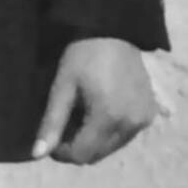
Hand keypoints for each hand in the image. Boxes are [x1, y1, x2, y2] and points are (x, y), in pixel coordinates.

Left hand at [30, 36, 156, 165]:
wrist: (115, 32)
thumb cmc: (84, 55)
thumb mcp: (63, 87)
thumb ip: (52, 123)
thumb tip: (37, 155)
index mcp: (109, 117)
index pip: (81, 155)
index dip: (62, 153)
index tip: (52, 137)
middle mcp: (131, 124)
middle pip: (97, 155)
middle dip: (77, 148)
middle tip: (65, 127)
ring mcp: (144, 119)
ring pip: (111, 148)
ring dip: (94, 142)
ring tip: (82, 118)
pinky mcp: (150, 113)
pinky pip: (125, 136)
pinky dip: (110, 133)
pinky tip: (100, 113)